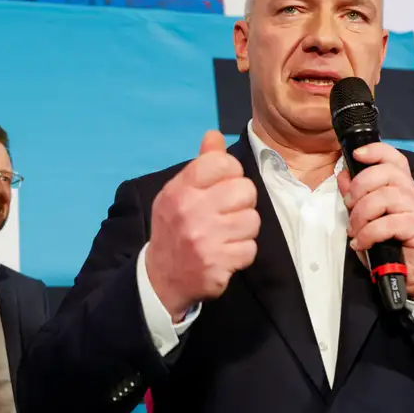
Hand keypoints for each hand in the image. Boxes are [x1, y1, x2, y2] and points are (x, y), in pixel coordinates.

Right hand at [145, 130, 259, 318]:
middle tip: (229, 212)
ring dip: (244, 229)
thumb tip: (214, 135)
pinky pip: (251, 248)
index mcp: (180, 189)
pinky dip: (242, 252)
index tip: (225, 185)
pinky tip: (226, 253)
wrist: (161, 277)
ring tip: (227, 234)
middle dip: (242, 202)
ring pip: (252, 220)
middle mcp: (191, 211)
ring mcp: (204, 239)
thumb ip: (201, 164)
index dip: (232, 172)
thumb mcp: (179, 193)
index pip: (222, 163)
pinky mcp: (217, 263)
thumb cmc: (174, 228)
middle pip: (245, 190)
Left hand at [337, 143, 413, 296]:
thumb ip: (356, 198)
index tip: (356, 155)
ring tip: (354, 230)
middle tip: (349, 207)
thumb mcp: (367, 220)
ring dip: (362, 213)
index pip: (394, 159)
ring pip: (386, 197)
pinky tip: (361, 243)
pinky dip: (369, 233)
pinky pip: (389, 223)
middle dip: (360, 187)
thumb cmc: (391, 246)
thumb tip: (342, 176)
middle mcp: (412, 194)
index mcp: (401, 188)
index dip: (376, 151)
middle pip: (387, 173)